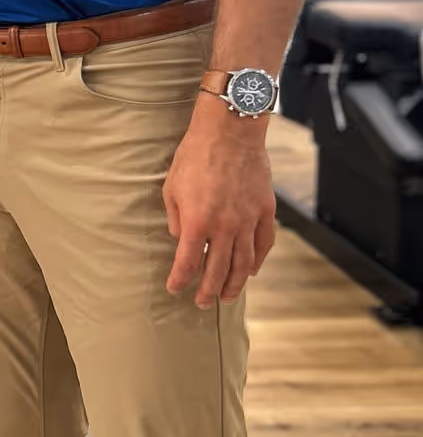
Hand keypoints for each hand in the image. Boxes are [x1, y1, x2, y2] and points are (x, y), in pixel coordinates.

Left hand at [164, 99, 276, 307]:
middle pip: (217, 270)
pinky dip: (258, 261)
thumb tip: (180, 240)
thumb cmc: (195, 155)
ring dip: (235, 284)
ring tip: (227, 296)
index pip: (188, 263)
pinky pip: (264, 244)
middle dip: (208, 291)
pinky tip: (252, 271)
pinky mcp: (265, 210)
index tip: (174, 289)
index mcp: (197, 222)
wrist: (230, 131)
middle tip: (203, 304)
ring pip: (244, 263)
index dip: (180, 280)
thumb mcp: (171, 187)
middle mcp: (224, 227)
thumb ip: (175, 218)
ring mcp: (248, 220)